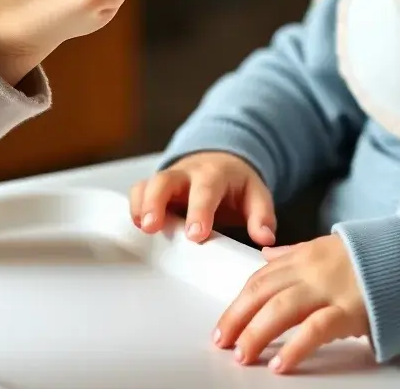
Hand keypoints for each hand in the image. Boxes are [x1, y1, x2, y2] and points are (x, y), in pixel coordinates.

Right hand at [129, 151, 276, 246]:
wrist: (222, 162)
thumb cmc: (235, 185)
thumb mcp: (255, 195)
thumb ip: (261, 215)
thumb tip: (265, 237)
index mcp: (215, 174)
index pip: (206, 190)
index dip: (199, 211)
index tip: (196, 235)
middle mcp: (187, 174)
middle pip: (166, 180)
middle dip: (157, 202)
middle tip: (153, 226)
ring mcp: (168, 180)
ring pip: (148, 185)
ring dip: (141, 206)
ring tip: (142, 229)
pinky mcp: (154, 189)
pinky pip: (139, 192)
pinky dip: (134, 207)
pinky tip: (136, 227)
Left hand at [214, 236, 368, 373]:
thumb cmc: (371, 257)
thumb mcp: (328, 247)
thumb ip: (295, 253)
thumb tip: (266, 256)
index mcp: (307, 254)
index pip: (262, 277)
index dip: (239, 301)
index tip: (225, 322)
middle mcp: (313, 269)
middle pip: (263, 291)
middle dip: (238, 317)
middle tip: (222, 341)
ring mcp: (331, 288)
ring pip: (282, 308)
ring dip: (257, 333)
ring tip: (243, 354)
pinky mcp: (349, 310)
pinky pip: (315, 329)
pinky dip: (294, 347)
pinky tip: (279, 364)